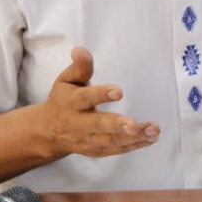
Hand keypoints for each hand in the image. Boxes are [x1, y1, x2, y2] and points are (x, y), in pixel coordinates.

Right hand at [40, 47, 158, 158]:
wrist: (48, 131)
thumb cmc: (63, 100)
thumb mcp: (66, 81)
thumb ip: (79, 67)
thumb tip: (80, 50)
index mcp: (71, 103)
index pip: (85, 98)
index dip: (100, 95)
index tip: (118, 91)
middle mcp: (78, 123)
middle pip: (98, 125)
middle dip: (117, 126)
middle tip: (135, 125)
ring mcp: (87, 140)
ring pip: (110, 141)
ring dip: (133, 138)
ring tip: (153, 130)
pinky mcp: (95, 151)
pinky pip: (115, 150)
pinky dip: (133, 146)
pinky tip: (150, 139)